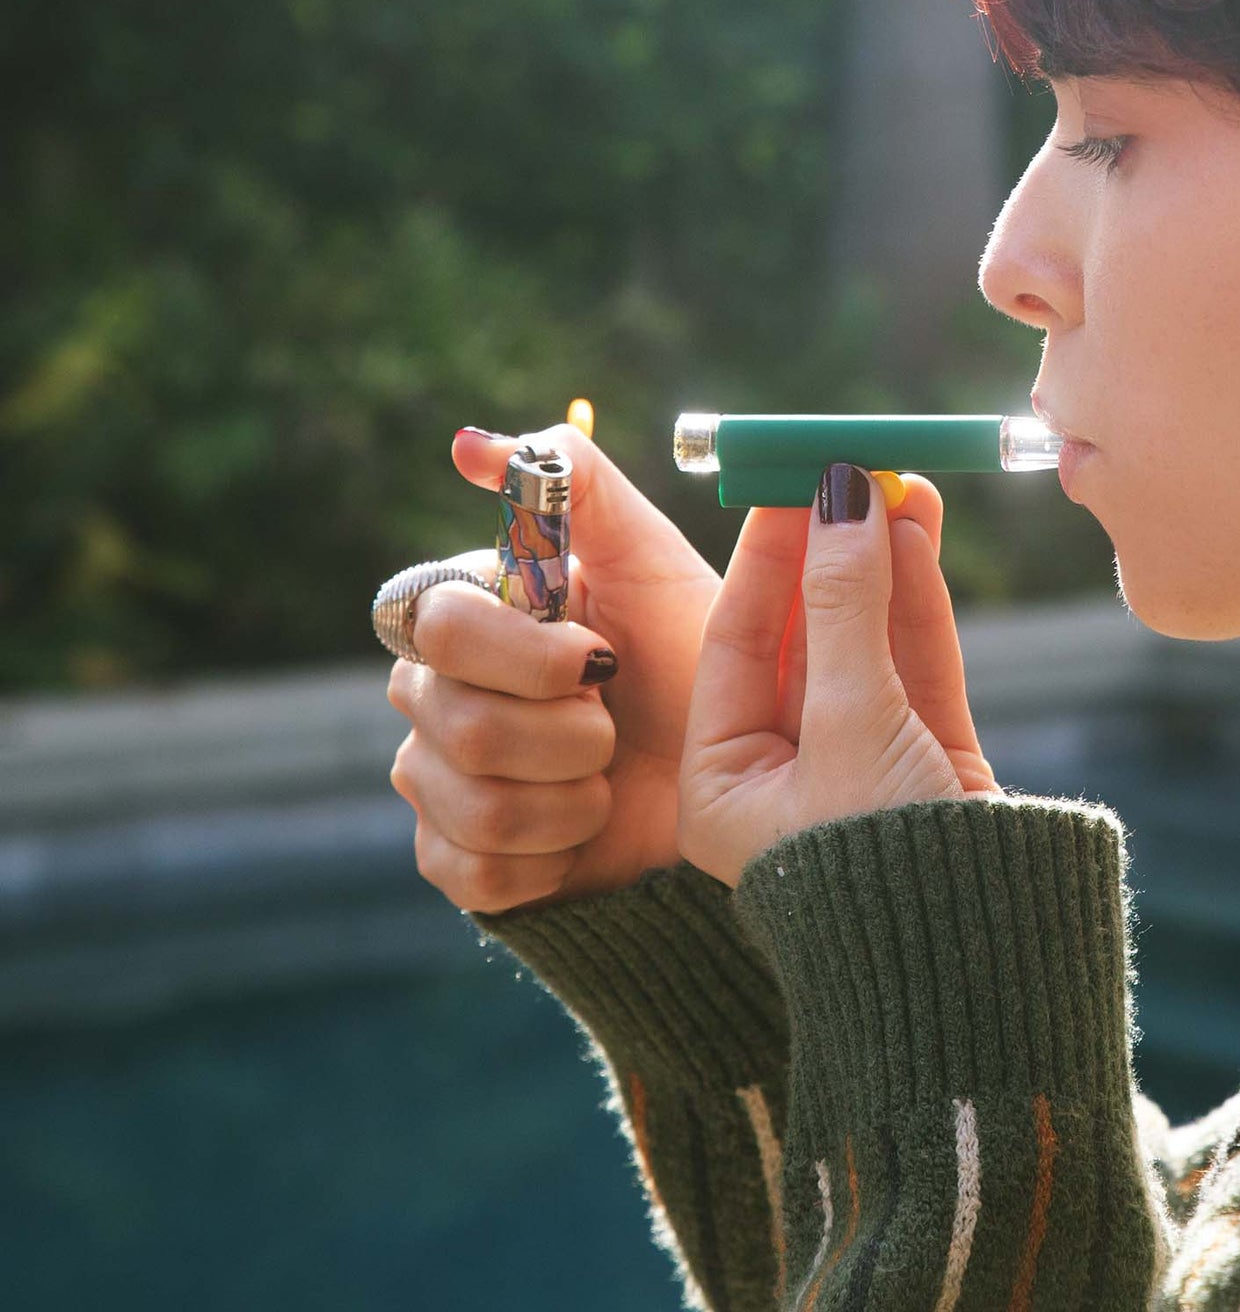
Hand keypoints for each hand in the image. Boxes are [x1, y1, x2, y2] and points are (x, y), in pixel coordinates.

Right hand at [387, 421, 720, 911]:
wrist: (729, 781)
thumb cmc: (690, 655)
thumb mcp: (651, 558)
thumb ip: (576, 482)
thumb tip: (468, 445)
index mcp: (469, 612)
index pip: (436, 619)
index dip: (523, 652)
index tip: (600, 659)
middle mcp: (434, 690)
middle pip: (454, 719)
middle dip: (565, 731)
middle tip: (615, 721)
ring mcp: (437, 778)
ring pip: (473, 802)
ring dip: (569, 795)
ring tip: (608, 776)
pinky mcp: (455, 858)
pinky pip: (472, 870)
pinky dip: (551, 853)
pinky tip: (584, 828)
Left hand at [676, 462, 1002, 889]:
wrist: (989, 977)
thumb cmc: (883, 871)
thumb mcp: (853, 724)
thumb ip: (847, 606)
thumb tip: (844, 497)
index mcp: (727, 785)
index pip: (734, 641)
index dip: (767, 555)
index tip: (792, 481)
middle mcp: (787, 775)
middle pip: (804, 635)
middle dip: (831, 551)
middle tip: (851, 469)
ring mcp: (862, 769)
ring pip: (867, 643)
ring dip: (881, 564)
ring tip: (899, 483)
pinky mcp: (928, 770)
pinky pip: (915, 670)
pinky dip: (920, 605)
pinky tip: (920, 538)